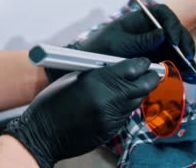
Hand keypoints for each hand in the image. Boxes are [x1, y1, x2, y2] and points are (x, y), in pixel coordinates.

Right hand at [4, 58, 160, 167]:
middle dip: (150, 78)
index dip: (142, 64)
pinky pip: (125, 116)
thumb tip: (118, 67)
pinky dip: (125, 108)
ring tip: (137, 86)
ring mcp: (111, 117)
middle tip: (153, 73)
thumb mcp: (74, 78)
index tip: (145, 62)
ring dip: (137, 93)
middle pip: (142, 86)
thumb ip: (98, 73)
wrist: (42, 132)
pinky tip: (118, 103)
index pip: (132, 68)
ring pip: (136, 102)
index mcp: (97, 80)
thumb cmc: (53, 101)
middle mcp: (108, 99)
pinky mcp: (110, 130)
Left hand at [45, 4, 195, 83]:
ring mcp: (153, 44)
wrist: (86, 64)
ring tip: (192, 71)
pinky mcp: (153, 58)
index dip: (172, 25)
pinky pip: (170, 60)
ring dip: (184, 58)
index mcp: (140, 19)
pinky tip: (187, 75)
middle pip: (173, 31)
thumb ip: (140, 40)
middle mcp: (149, 29)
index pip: (163, 14)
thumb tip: (162, 35)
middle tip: (187, 59)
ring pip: (175, 47)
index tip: (173, 41)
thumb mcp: (118, 44)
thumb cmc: (98, 48)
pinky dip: (179, 67)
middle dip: (182, 44)